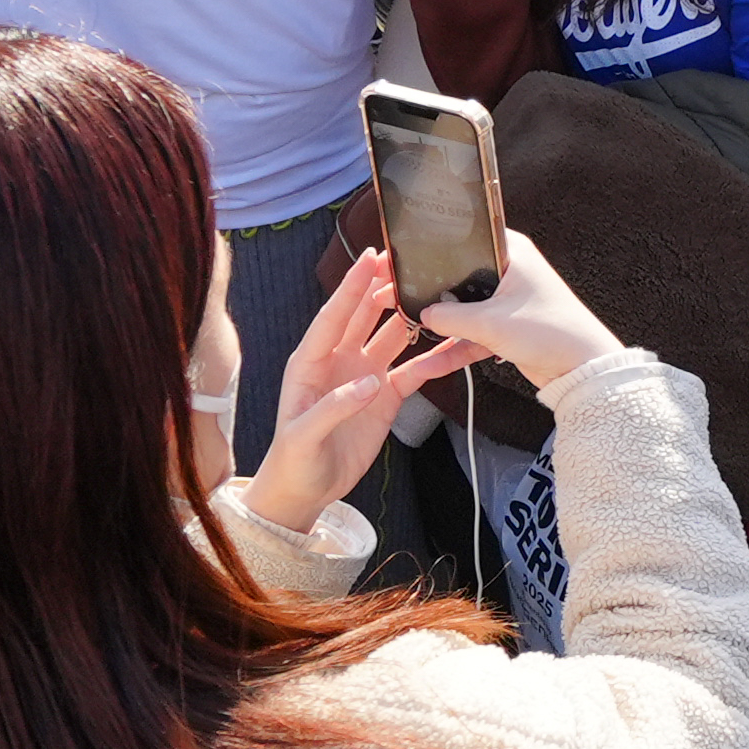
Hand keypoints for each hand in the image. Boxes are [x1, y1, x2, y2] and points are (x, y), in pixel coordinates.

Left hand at [245, 247, 482, 529]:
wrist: (307, 489)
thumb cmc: (293, 460)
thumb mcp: (303, 436)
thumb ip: (333, 408)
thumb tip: (369, 384)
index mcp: (310, 361)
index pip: (333, 316)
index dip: (351, 287)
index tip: (370, 259)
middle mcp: (339, 359)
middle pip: (364, 314)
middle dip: (383, 287)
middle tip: (406, 261)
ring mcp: (365, 375)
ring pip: (392, 336)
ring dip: (411, 316)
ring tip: (436, 292)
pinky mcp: (386, 395)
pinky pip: (414, 370)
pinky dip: (435, 358)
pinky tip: (455, 344)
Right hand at [410, 227, 625, 383]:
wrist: (583, 368)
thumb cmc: (550, 332)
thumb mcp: (491, 323)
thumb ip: (450, 316)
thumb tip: (422, 313)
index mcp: (509, 251)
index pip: (461, 241)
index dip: (429, 252)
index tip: (400, 260)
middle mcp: (507, 270)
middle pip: (457, 277)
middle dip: (427, 292)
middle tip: (392, 296)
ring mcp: (506, 301)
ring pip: (462, 309)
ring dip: (438, 324)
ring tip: (404, 328)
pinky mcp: (506, 327)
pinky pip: (472, 334)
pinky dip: (454, 348)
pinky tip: (429, 362)